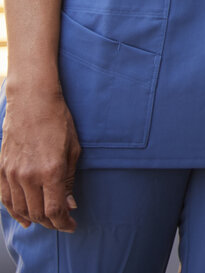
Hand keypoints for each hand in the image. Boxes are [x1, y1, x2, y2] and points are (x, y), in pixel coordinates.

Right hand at [0, 89, 79, 230]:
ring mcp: (12, 173)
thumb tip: (70, 204)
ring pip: (20, 209)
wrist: (32, 103)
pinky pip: (5, 198)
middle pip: (37, 213)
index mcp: (51, 171)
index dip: (64, 223)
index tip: (72, 225)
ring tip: (46, 222)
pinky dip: (14, 211)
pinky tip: (23, 218)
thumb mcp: (73, 150)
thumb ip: (69, 180)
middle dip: (52, 223)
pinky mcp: (1, 169)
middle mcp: (29, 176)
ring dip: (34, 219)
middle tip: (62, 223)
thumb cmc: (59, 122)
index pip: (55, 210)